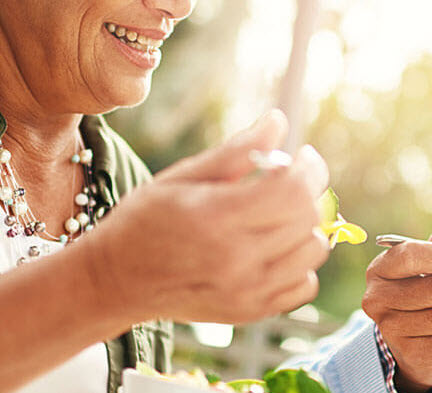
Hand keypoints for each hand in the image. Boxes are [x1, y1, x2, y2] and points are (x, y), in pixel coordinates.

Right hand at [87, 109, 330, 323]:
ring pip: (313, 251)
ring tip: (280, 214)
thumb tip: (278, 120)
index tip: (303, 156)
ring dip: (306, 226)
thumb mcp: (183, 176)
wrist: (117, 279)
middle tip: (289, 180)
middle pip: (307, 218)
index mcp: (216, 218)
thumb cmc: (144, 220)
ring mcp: (247, 292)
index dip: (308, 167)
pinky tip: (276, 248)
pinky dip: (300, 263)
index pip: (293, 191)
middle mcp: (236, 260)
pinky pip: (305, 285)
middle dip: (308, 190)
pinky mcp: (251, 312)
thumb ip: (236, 151)